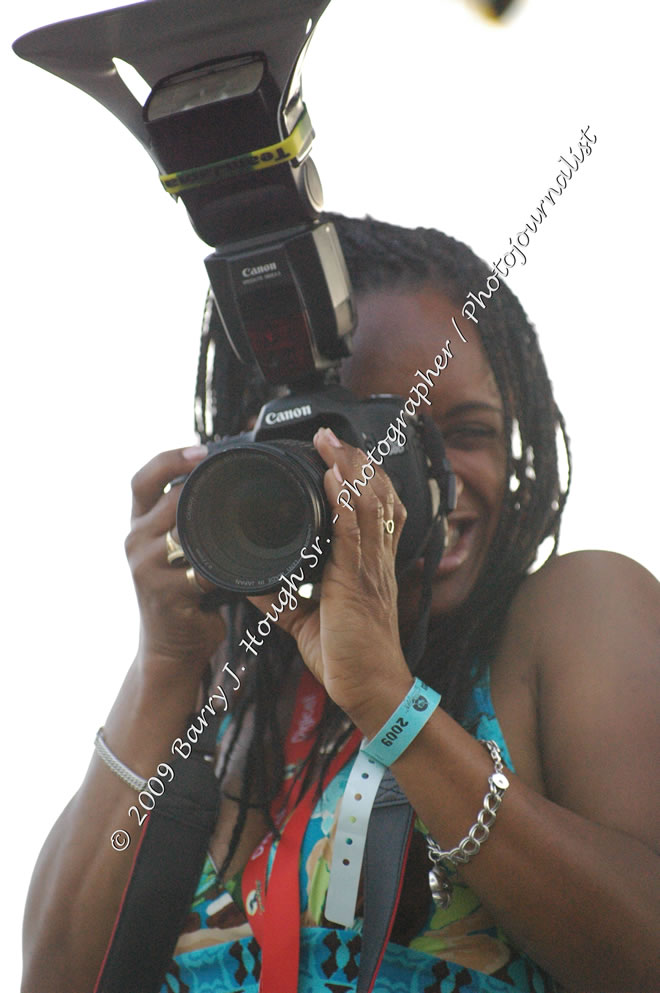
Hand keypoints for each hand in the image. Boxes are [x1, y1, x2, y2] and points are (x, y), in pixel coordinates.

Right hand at [124, 446, 225, 673]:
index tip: (203, 449)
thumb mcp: (182, 550)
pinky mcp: (163, 592)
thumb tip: (234, 486)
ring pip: (182, 528)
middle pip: (166, 497)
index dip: (170, 458)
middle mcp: (136, 540)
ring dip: (214, 521)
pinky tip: (245, 560)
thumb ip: (194, 520)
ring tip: (246, 514)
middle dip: (202, 484)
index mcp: (141, 525)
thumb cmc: (185, 594)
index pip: (144, 479)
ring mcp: (145, 566)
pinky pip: (199, 569)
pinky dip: (225, 564)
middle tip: (240, 475)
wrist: (172, 647)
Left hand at [248, 427, 411, 724]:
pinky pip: (355, 528)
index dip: (363, 478)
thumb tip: (251, 580)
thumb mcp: (306, 619)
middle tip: (329, 435)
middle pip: (377, 494)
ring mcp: (371, 566)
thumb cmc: (348, 656)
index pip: (376, 509)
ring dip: (348, 466)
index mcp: (369, 564)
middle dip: (355, 460)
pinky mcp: (358, 579)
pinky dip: (345, 498)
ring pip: (369, 502)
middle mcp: (376, 558)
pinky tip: (333, 476)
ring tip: (329, 441)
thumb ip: (282, 596)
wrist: (370, 689)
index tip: (338, 454)